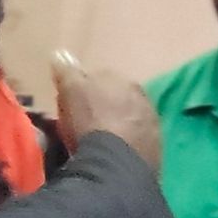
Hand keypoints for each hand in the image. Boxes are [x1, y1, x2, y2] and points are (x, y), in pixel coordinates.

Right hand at [52, 51, 160, 170]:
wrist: (114, 164)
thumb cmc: (89, 122)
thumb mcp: (70, 92)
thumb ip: (66, 71)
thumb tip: (60, 53)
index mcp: (122, 79)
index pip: (101, 78)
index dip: (84, 90)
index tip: (72, 104)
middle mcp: (143, 97)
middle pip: (119, 99)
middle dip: (106, 107)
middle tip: (86, 124)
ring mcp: (152, 124)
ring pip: (131, 120)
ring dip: (119, 126)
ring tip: (101, 142)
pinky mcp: (157, 150)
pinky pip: (138, 142)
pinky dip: (128, 145)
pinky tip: (114, 155)